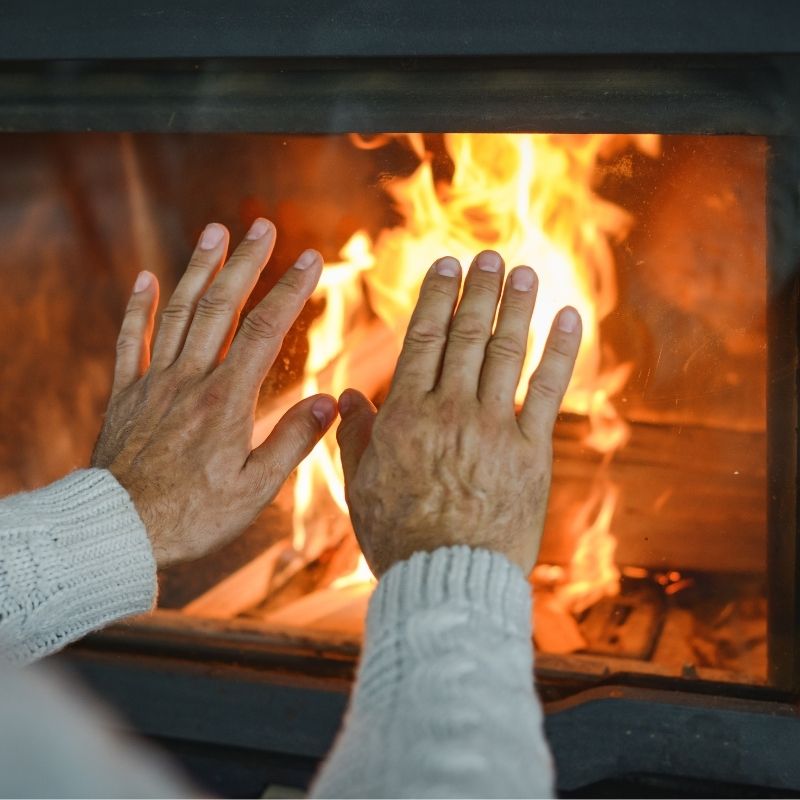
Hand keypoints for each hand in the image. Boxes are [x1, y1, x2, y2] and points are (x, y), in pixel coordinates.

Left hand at [92, 219, 336, 566]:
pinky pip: (130, 342)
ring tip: (214, 233)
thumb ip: (293, 442)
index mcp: (227, 401)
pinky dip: (138, 307)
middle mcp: (191, 381)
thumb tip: (329, 403)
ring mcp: (155, 384)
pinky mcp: (126, 396)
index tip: (310, 259)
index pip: (266, 331)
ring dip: (197, 270)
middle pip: (221, 308)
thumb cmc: (194, 517)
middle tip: (262, 226)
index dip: (290, 290)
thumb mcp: (255, 490)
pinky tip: (145, 277)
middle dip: (245, 263)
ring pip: (178, 314)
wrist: (119, 531)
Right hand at [336, 250, 581, 576]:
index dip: (437, 298)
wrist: (447, 578)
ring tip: (524, 272)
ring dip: (517, 307)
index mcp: (407, 416)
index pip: (423, 341)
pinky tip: (569, 316)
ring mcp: (494, 429)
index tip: (448, 266)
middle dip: (479, 291)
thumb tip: (348, 396)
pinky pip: (547, 391)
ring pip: (506, 352)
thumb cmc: (398, 535)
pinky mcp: (531, 451)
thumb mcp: (361, 485)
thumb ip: (355, 436)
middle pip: (467, 336)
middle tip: (491, 258)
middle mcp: (451, 411)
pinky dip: (560, 350)